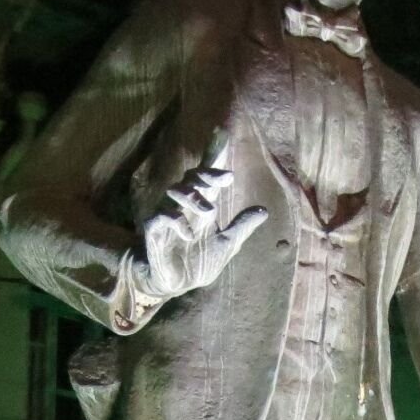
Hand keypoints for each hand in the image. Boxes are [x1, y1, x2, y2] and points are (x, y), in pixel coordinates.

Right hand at [139, 130, 267, 299]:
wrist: (177, 286)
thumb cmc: (198, 263)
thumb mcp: (226, 245)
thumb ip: (242, 227)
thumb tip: (263, 210)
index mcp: (202, 206)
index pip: (208, 176)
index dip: (213, 154)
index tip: (221, 133)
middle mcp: (184, 206)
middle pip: (192, 177)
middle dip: (208, 173)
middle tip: (226, 178)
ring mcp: (168, 216)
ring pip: (176, 190)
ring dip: (194, 196)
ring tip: (210, 212)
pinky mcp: (155, 231)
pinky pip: (162, 216)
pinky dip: (178, 221)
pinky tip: (190, 235)